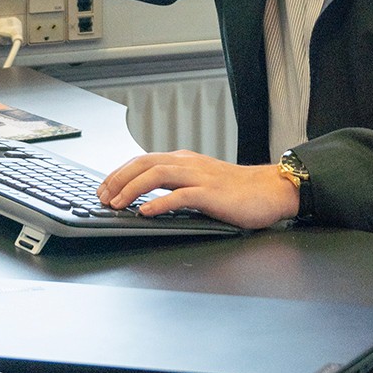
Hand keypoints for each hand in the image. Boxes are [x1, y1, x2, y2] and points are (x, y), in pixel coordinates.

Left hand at [96, 149, 299, 228]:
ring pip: (157, 174)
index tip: (103, 188)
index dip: (119, 173)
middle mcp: (188, 164)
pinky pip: (181, 195)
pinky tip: (146, 212)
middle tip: (102, 196)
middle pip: (144, 163)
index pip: (143, 160)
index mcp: (184, 161)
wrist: (270, 191)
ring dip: (132, 189)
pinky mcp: (211, 194)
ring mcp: (200, 177)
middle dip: (118, 179)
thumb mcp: (201, 182)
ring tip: (116, 203)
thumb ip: (177, 184)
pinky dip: (160, 203)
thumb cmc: (237, 191)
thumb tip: (147, 197)